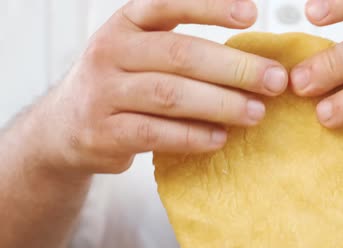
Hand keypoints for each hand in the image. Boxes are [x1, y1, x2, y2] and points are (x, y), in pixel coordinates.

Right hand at [34, 0, 287, 173]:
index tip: (252, 15)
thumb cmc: (124, 85)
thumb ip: (186, 51)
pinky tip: (220, 138)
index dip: (211, 7)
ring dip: (220, 104)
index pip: (169, 4)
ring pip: (169, 95)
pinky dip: (193, 136)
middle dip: (234, 68)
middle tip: (274, 80)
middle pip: (180, 54)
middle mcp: (111, 51)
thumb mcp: (143, 53)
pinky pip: (155, 133)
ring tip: (256, 113)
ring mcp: (103, 92)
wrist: (66, 126)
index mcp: (127, 23)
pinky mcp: (103, 132)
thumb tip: (257, 65)